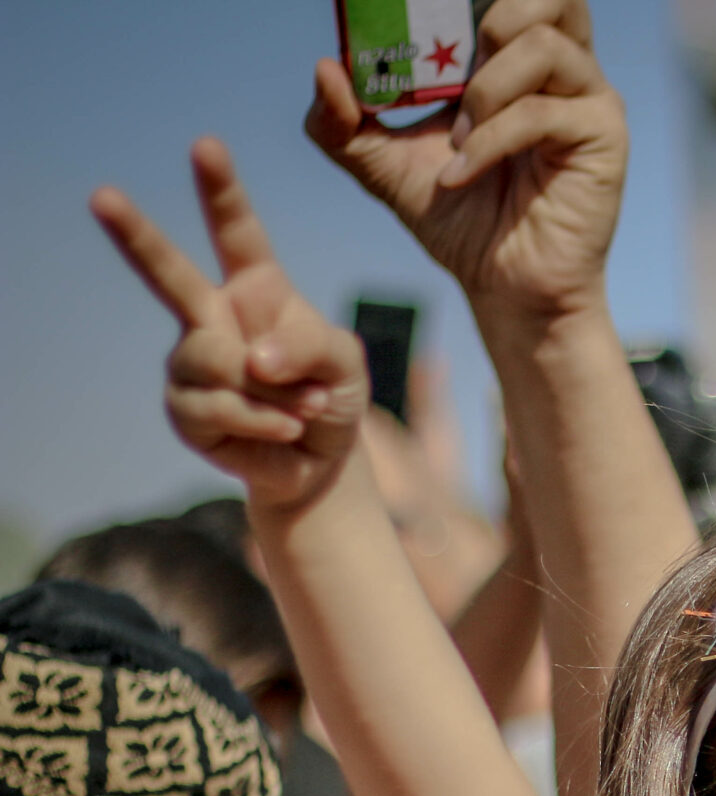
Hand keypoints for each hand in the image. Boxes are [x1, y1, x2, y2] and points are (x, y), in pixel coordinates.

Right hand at [92, 141, 368, 513]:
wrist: (318, 458)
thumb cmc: (331, 394)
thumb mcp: (343, 361)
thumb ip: (309, 346)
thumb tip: (253, 357)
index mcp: (256, 288)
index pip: (235, 232)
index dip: (221, 190)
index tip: (206, 147)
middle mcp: (214, 316)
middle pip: (169, 272)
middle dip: (135, 234)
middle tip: (101, 196)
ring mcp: (193, 361)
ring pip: (220, 362)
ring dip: (276, 392)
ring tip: (302, 407)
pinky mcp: (187, 407)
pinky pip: (221, 407)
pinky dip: (265, 421)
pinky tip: (283, 430)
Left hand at [305, 0, 624, 321]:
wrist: (503, 287)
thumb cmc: (461, 221)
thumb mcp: (382, 163)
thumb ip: (343, 120)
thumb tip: (327, 68)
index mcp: (512, 61)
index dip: (460, 1)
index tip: (411, 14)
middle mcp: (558, 71)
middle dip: (493, 18)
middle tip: (458, 74)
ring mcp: (586, 99)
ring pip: (545, 42)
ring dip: (487, 87)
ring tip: (462, 137)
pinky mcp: (603, 136)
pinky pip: (543, 111)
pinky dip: (491, 140)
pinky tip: (464, 174)